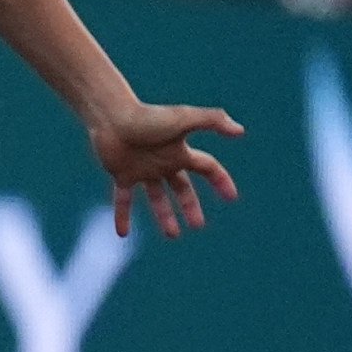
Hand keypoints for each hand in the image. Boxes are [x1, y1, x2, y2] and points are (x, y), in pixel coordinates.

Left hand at [89, 97, 242, 238]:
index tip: (231, 198)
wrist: (111, 116)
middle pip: (182, 188)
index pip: (207, 168)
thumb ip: (213, 121)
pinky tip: (122, 234)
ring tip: (173, 235)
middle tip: (198, 226)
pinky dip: (122, 216)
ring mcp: (142, 170)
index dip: (220, 181)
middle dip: (190, 206)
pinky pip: (123, 200)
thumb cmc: (147, 116)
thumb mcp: (183, 119)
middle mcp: (162, 162)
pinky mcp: (121, 174)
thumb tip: (240, 130)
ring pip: (156, 197)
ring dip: (164, 216)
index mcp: (180, 152)